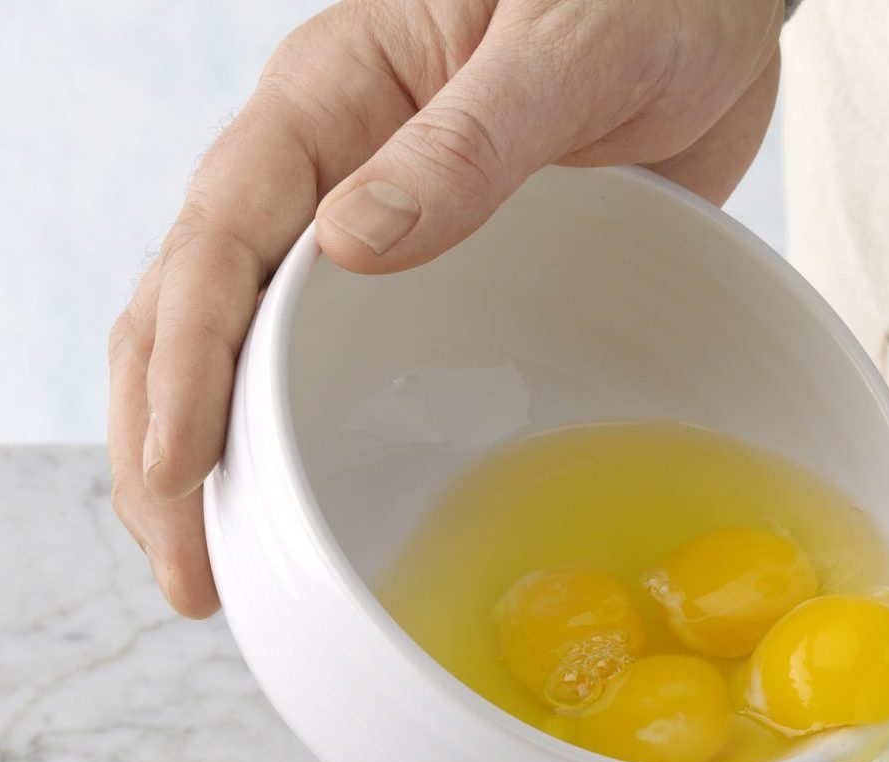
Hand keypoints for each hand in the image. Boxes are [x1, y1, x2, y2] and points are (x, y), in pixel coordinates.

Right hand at [111, 0, 782, 616]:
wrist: (720, 0)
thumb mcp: (564, 54)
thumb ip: (466, 145)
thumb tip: (348, 249)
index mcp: (332, 92)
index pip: (222, 233)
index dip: (188, 358)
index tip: (178, 466)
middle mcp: (327, 162)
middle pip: (196, 307)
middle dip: (169, 443)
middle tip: (185, 577)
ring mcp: (373, 224)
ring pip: (248, 349)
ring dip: (219, 462)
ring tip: (210, 578)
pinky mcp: (437, 276)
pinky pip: (342, 364)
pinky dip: (307, 440)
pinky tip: (301, 523)